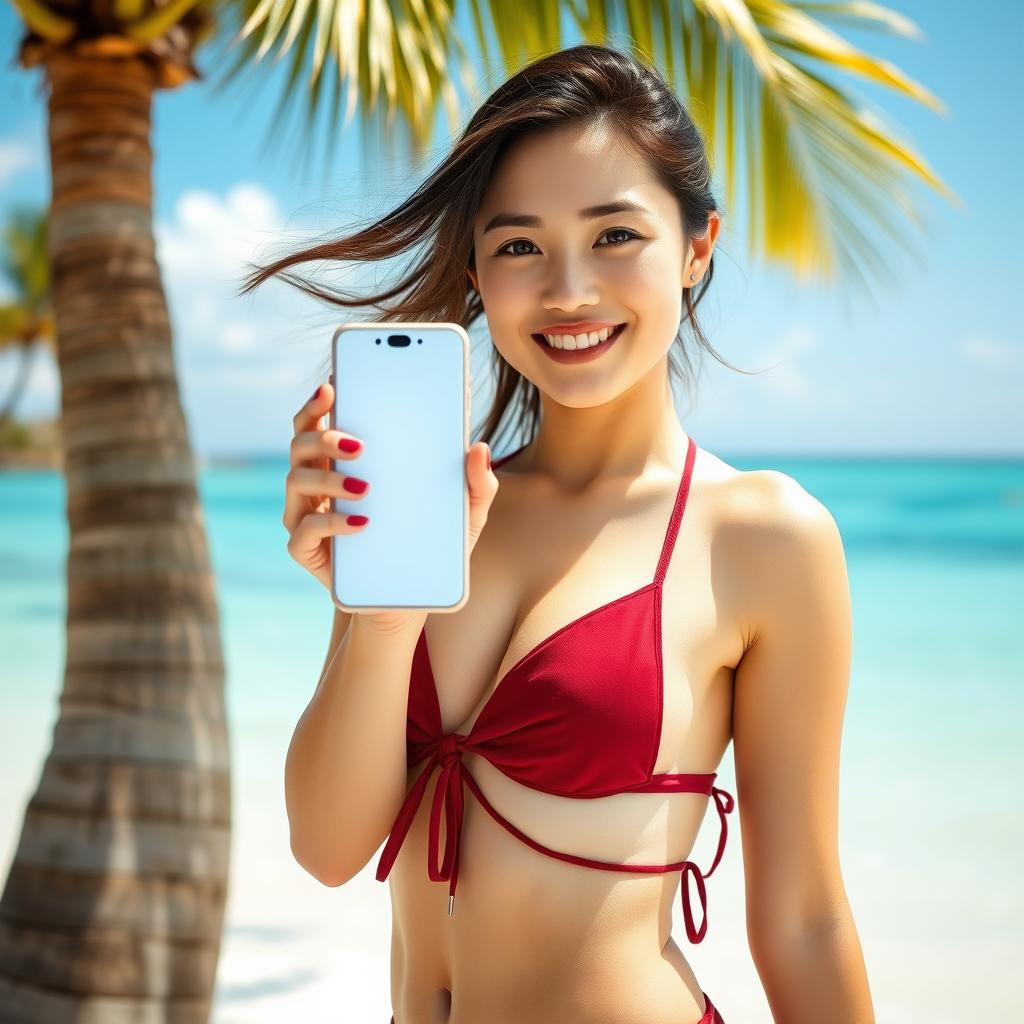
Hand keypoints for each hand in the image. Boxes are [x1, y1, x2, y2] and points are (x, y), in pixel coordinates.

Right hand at [284, 377, 498, 631]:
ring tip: (364, 485)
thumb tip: (479, 447)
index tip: (334, 383)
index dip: (320, 400)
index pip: (320, 420)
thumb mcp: (463, 516)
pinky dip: (331, 522)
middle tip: (359, 442)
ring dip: (328, 476)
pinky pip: (305, 531)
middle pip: (300, 442)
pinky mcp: (306, 551)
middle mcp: (317, 483)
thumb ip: (477, 484)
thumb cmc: (429, 545)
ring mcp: (306, 516)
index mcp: (344, 462)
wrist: (408, 600)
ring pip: (296, 480)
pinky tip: (360, 522)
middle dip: (324, 434)